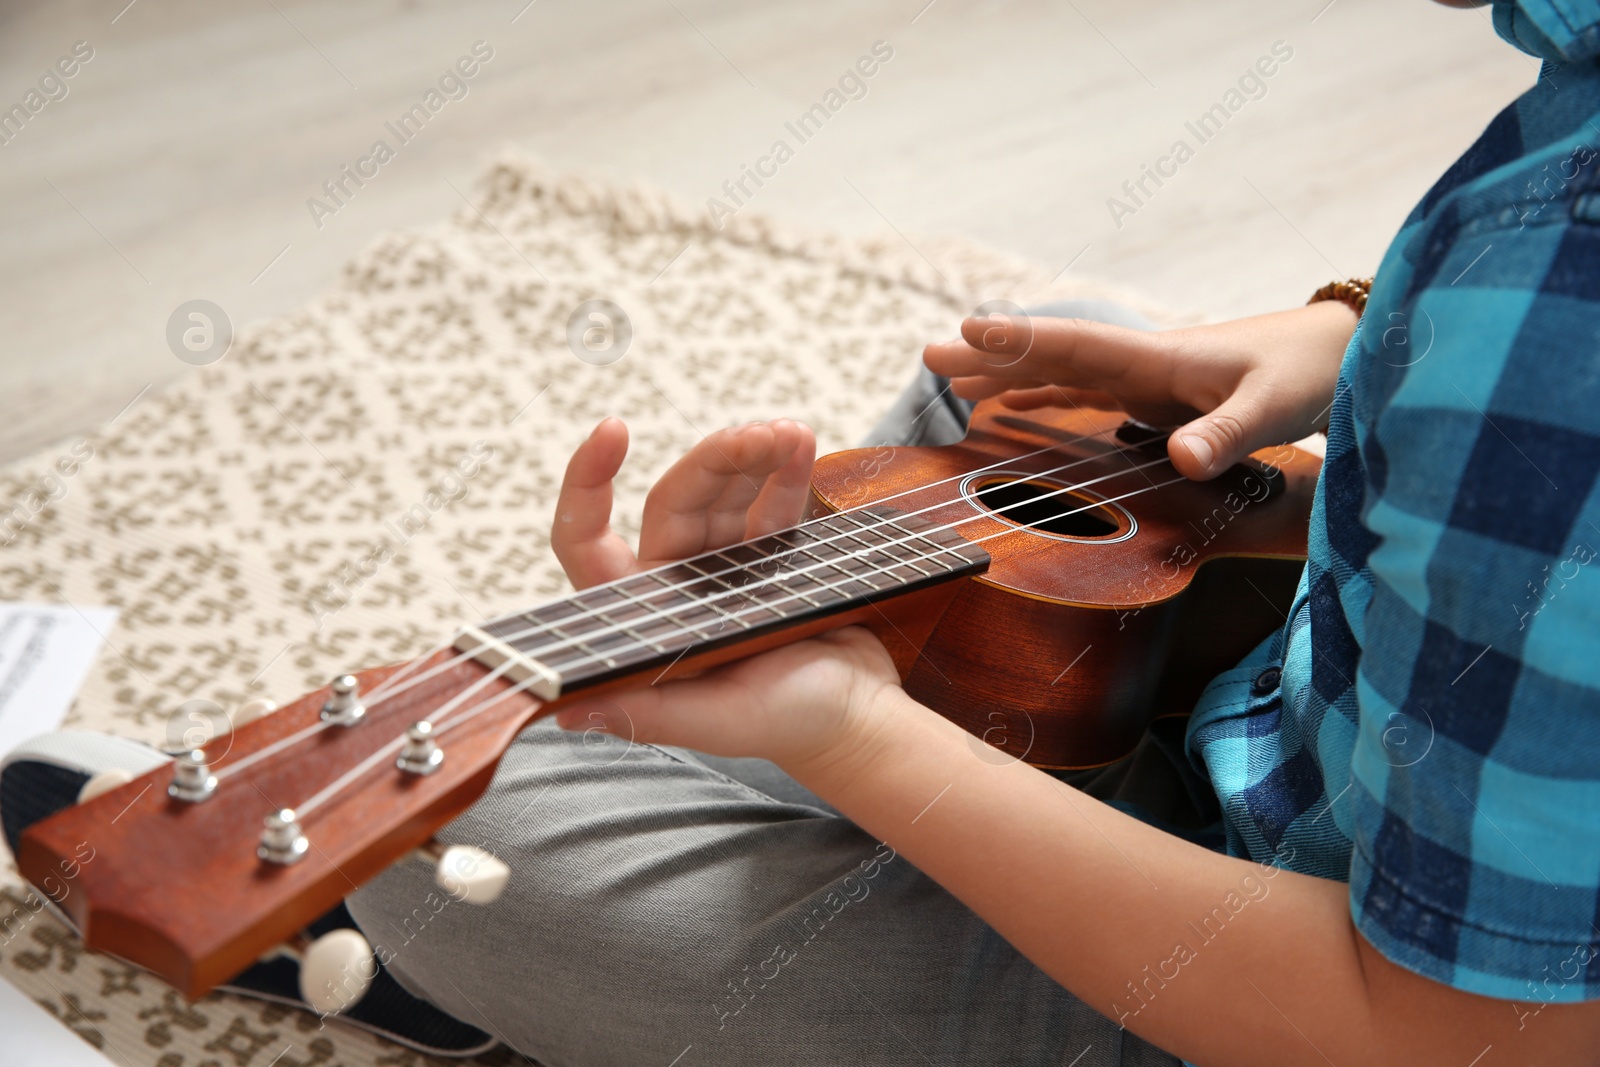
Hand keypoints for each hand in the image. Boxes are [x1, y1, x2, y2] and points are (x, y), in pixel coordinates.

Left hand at [547, 417, 903, 770]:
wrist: (861, 719)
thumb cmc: (788, 727)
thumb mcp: (716, 721)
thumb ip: (648, 713)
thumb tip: (565, 709)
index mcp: (645, 620)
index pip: (590, 541)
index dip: (588, 484)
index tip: (614, 429)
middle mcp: (676, 586)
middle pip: (677, 500)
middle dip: (716, 460)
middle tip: (760, 437)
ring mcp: (724, 566)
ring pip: (724, 490)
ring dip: (754, 453)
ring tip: (789, 434)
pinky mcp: (772, 554)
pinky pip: (770, 498)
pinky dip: (786, 467)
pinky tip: (800, 442)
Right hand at [922, 301, 1357, 479]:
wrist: (1350, 352)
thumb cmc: (1315, 373)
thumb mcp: (1276, 406)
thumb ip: (1226, 433)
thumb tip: (1179, 460)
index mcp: (1160, 359)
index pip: (1075, 345)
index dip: (1020, 341)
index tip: (967, 330)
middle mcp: (1143, 364)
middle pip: (1051, 356)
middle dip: (991, 356)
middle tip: (930, 356)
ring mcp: (1147, 379)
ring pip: (1061, 372)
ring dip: (1007, 373)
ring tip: (951, 379)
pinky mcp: (1158, 398)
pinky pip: (1084, 393)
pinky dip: (1042, 393)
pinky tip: (1015, 404)